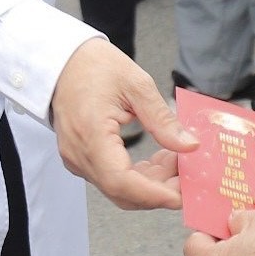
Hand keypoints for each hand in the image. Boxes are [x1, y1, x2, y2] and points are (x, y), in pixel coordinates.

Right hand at [50, 36, 196, 209]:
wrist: (65, 60)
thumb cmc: (95, 65)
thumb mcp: (137, 84)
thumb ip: (162, 119)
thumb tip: (189, 146)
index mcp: (91, 135)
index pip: (122, 182)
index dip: (154, 195)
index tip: (183, 195)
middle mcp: (79, 155)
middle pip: (122, 192)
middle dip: (159, 191)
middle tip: (189, 177)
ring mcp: (77, 159)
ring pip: (118, 187)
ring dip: (151, 182)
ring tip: (178, 161)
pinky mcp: (82, 157)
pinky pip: (111, 177)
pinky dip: (137, 175)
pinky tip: (159, 159)